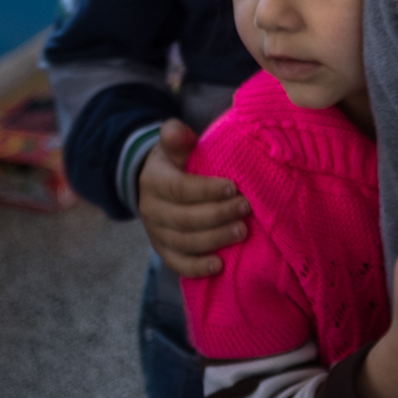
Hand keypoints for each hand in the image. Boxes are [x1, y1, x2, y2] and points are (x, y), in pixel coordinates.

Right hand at [137, 118, 248, 276]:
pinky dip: (197, 268)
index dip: (206, 190)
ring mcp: (156, 233)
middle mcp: (151, 210)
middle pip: (183, 219)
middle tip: (246, 208)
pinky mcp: (164, 250)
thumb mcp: (174, 145)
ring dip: (214, 239)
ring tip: (242, 232)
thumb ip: (176, 136)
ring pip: (183, 242)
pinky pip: (177, 263)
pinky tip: (219, 265)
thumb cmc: (176, 161)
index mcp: (154, 181)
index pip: (178, 188)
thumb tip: (175, 130)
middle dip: (218, 215)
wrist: (156, 184)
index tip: (233, 187)